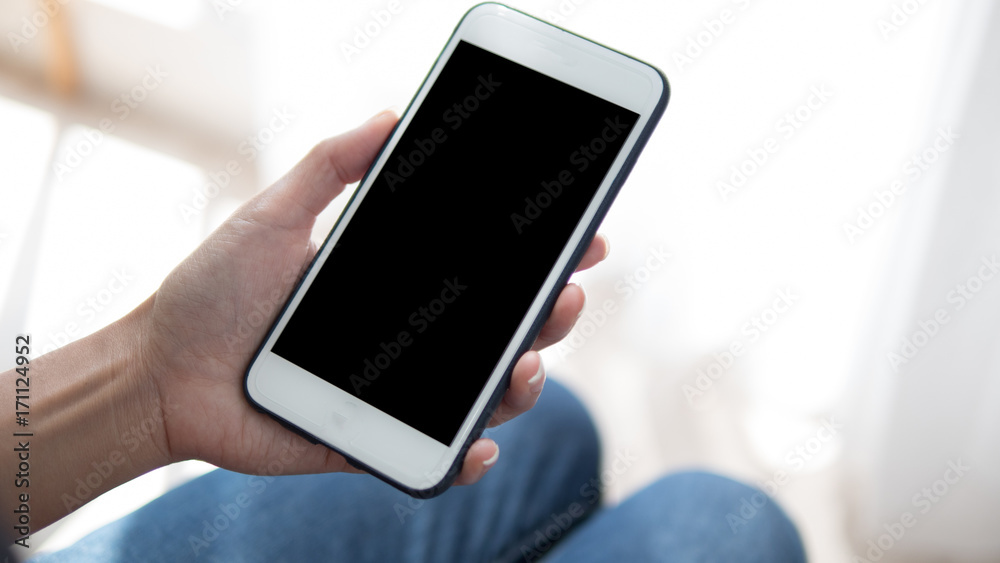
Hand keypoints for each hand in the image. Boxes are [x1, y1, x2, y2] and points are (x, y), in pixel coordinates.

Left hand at [143, 110, 609, 485]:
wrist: (160, 373)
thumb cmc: (211, 294)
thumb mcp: (272, 217)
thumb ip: (330, 167)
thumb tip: (389, 116)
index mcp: (395, 286)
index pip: (483, 271)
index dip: (537, 258)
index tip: (581, 240)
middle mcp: (407, 340)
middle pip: (501, 331)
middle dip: (550, 314)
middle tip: (565, 295)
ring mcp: (395, 394)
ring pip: (484, 393)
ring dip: (524, 383)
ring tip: (527, 365)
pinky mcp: (373, 443)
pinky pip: (434, 456)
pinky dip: (465, 457)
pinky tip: (476, 443)